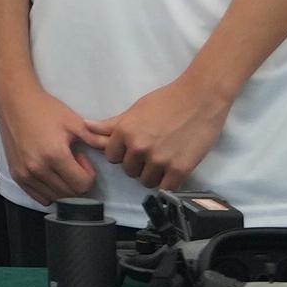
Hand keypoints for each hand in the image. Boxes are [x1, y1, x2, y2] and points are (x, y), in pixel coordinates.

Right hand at [0, 74, 101, 205]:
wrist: (14, 101)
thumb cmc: (44, 109)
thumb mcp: (73, 121)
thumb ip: (95, 139)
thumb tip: (112, 149)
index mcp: (55, 155)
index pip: (82, 185)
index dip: (89, 175)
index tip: (83, 159)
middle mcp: (38, 169)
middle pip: (70, 194)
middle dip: (78, 181)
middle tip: (74, 161)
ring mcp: (25, 174)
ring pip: (55, 198)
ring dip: (64, 187)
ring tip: (61, 165)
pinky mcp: (17, 176)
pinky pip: (39, 197)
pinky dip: (49, 191)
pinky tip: (50, 173)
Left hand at [81, 70, 232, 192]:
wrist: (200, 98)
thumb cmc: (166, 100)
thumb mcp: (135, 110)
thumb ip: (111, 124)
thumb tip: (86, 126)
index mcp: (125, 132)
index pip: (112, 157)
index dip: (122, 153)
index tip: (133, 147)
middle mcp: (139, 148)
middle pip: (129, 171)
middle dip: (137, 164)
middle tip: (151, 152)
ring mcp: (159, 160)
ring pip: (146, 181)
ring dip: (152, 174)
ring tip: (162, 160)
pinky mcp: (179, 170)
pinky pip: (166, 188)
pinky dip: (168, 182)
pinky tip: (172, 170)